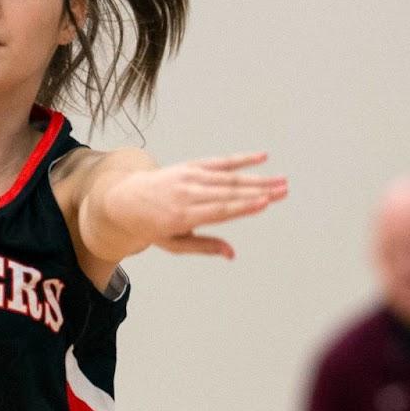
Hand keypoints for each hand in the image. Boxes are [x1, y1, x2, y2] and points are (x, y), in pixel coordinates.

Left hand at [106, 152, 287, 258]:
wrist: (125, 199)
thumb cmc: (153, 227)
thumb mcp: (174, 244)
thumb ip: (204, 247)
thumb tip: (232, 254)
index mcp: (182, 216)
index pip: (219, 211)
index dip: (244, 206)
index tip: (265, 202)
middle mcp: (187, 193)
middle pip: (229, 191)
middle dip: (259, 190)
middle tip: (284, 190)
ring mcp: (189, 176)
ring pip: (229, 177)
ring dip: (258, 178)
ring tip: (281, 180)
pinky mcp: (192, 166)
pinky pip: (220, 161)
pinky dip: (242, 159)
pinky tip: (262, 157)